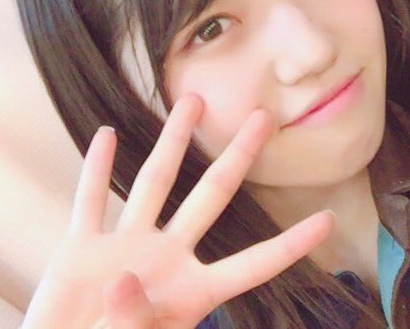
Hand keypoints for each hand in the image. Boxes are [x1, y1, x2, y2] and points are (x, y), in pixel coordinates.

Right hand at [21, 96, 332, 328]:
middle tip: (264, 117)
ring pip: (154, 182)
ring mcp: (123, 249)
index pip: (254, 264)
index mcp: (193, 292)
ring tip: (193, 101)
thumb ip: (134, 319)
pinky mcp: (80, 251)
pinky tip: (107, 135)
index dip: (291, 245)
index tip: (329, 220)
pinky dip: (94, 169)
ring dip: (172, 141)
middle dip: (238, 157)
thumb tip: (123, 280)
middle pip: (211, 196)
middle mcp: (166, 259)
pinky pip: (89, 201)